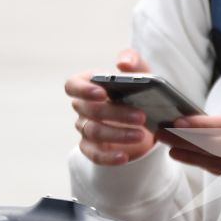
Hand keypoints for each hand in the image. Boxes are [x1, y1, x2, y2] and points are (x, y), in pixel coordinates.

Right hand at [65, 49, 156, 165]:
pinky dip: (109, 157)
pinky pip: (95, 155)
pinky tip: (125, 157)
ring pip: (94, 132)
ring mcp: (85, 128)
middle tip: (141, 116)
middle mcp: (82, 107)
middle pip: (90, 110)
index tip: (102, 93)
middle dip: (115, 113)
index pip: (73, 86)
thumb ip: (134, 62)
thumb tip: (123, 63)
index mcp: (88, 85)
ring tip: (141, 134)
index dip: (84, 90)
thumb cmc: (137, 91)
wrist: (147, 119)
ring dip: (118, 134)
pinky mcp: (93, 149)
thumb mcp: (141, 74)